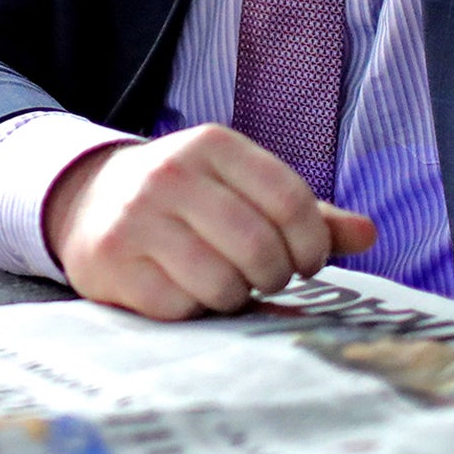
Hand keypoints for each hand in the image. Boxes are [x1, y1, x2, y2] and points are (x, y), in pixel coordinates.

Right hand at [43, 125, 376, 319]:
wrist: (85, 202)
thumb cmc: (183, 200)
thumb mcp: (238, 186)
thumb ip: (303, 211)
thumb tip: (368, 234)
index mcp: (211, 145)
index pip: (290, 200)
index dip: (313, 244)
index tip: (307, 261)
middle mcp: (170, 174)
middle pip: (260, 247)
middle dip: (275, 275)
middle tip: (265, 277)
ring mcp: (136, 218)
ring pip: (223, 283)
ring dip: (235, 296)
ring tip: (222, 281)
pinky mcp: (113, 262)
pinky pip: (181, 306)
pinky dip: (193, 309)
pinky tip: (182, 289)